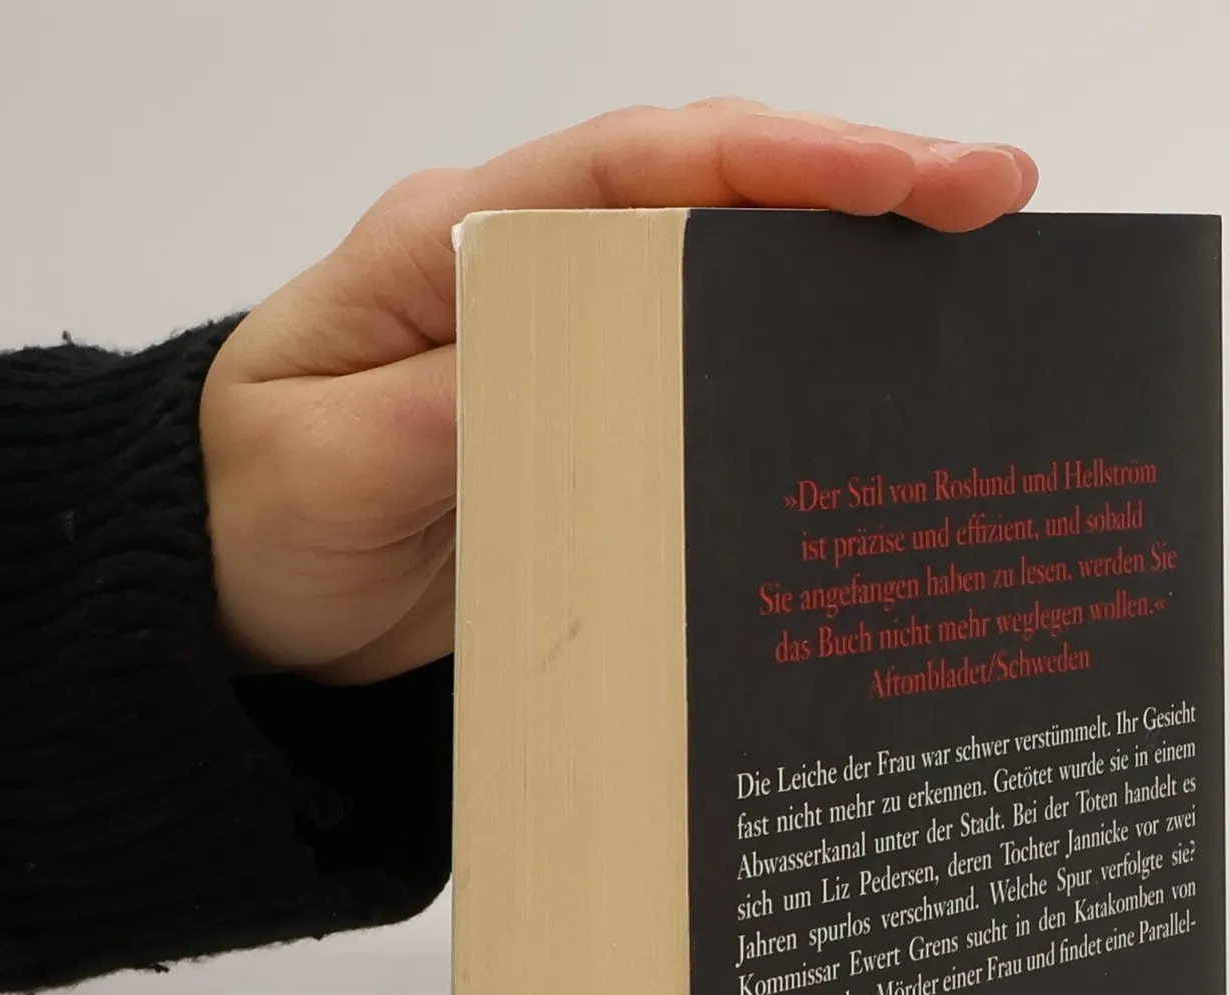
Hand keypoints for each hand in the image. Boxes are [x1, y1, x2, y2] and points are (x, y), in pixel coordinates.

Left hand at [200, 101, 1036, 685]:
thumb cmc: (255, 513)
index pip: (632, 170)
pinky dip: (795, 358)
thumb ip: (448, 405)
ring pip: (726, 272)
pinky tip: (876, 381)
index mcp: (455, 239)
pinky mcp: (593, 419)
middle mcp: (527, 266)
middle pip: (709, 194)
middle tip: (995, 201)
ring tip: (978, 272)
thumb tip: (582, 360)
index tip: (896, 178)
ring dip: (847, 266)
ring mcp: (568, 342)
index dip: (772, 163)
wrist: (233, 595)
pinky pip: (708, 371)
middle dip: (856, 186)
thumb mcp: (330, 464)